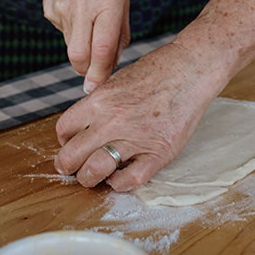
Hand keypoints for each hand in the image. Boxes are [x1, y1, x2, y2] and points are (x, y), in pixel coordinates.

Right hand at [41, 0, 129, 89]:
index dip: (101, 73)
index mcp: (109, 0)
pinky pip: (65, 33)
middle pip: (80, 55)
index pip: (103, 47)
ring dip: (83, 47)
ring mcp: (63, 7)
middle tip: (93, 75)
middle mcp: (84, 4)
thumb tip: (111, 66)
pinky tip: (78, 12)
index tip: (97, 89)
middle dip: (86, 71)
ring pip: (73, 46)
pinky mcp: (51, 10)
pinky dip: (74, 31)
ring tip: (90, 24)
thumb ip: (120, 31)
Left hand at [53, 0, 254, 189]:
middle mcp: (112, 121)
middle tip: (74, 168)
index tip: (71, 144)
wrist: (191, 69)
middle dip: (68, 166)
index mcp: (99, 101)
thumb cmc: (157, 70)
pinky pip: (129, 180)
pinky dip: (119, 184)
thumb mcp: (118, 79)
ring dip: (89, 178)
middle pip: (70, 157)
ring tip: (94, 176)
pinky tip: (120, 177)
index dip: (64, 141)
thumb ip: (99, 102)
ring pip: (94, 172)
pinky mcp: (157, 153)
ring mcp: (134, 139)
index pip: (64, 130)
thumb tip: (84, 122)